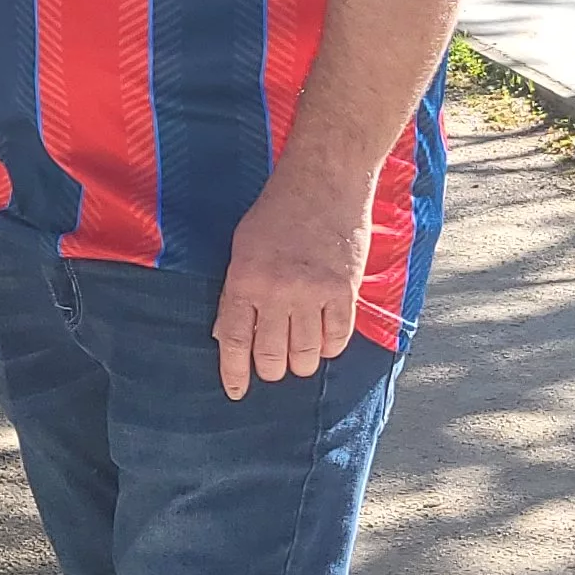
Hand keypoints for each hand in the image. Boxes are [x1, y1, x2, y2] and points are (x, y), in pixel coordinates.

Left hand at [211, 168, 372, 398]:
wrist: (324, 182)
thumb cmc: (277, 211)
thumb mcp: (242, 246)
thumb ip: (237, 291)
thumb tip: (230, 334)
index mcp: (244, 279)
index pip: (234, 340)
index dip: (234, 372)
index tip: (236, 392)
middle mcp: (277, 291)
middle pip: (271, 355)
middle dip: (270, 369)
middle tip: (273, 366)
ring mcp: (313, 292)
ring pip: (305, 354)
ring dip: (301, 362)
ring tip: (299, 355)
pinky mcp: (344, 290)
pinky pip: (337, 338)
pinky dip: (330, 347)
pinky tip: (324, 341)